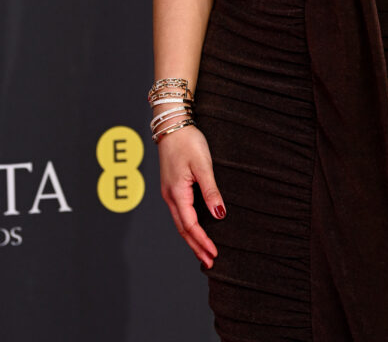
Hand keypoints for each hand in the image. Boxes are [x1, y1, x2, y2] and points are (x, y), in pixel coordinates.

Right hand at [158, 124, 225, 267]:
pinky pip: (180, 212)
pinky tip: (195, 229)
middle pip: (183, 229)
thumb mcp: (203, 165)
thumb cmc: (188, 142)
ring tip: (204, 252)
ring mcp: (169, 192)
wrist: (172, 124)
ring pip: (180, 222)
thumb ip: (211, 191)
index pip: (190, 226)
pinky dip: (188, 226)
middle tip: (210, 262)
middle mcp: (170, 196)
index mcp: (176, 193)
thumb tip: (219, 215)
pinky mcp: (171, 186)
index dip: (202, 242)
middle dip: (196, 247)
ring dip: (192, 238)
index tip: (214, 254)